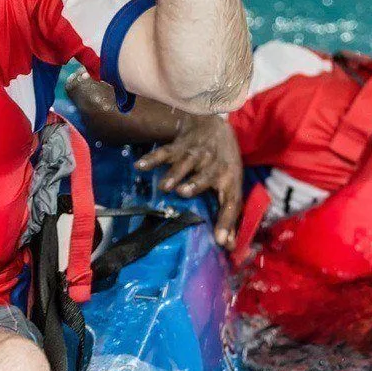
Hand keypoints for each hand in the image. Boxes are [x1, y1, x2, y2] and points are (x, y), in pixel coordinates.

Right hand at [135, 114, 243, 246]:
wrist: (215, 125)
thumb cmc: (224, 164)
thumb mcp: (232, 186)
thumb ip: (229, 216)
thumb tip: (229, 245)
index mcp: (230, 179)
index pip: (232, 202)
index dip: (227, 221)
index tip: (220, 240)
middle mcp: (215, 165)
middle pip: (206, 175)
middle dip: (196, 184)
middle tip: (183, 193)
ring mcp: (197, 153)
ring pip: (186, 162)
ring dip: (175, 173)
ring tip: (164, 186)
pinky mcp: (181, 145)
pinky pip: (166, 151)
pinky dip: (152, 159)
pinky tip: (139, 166)